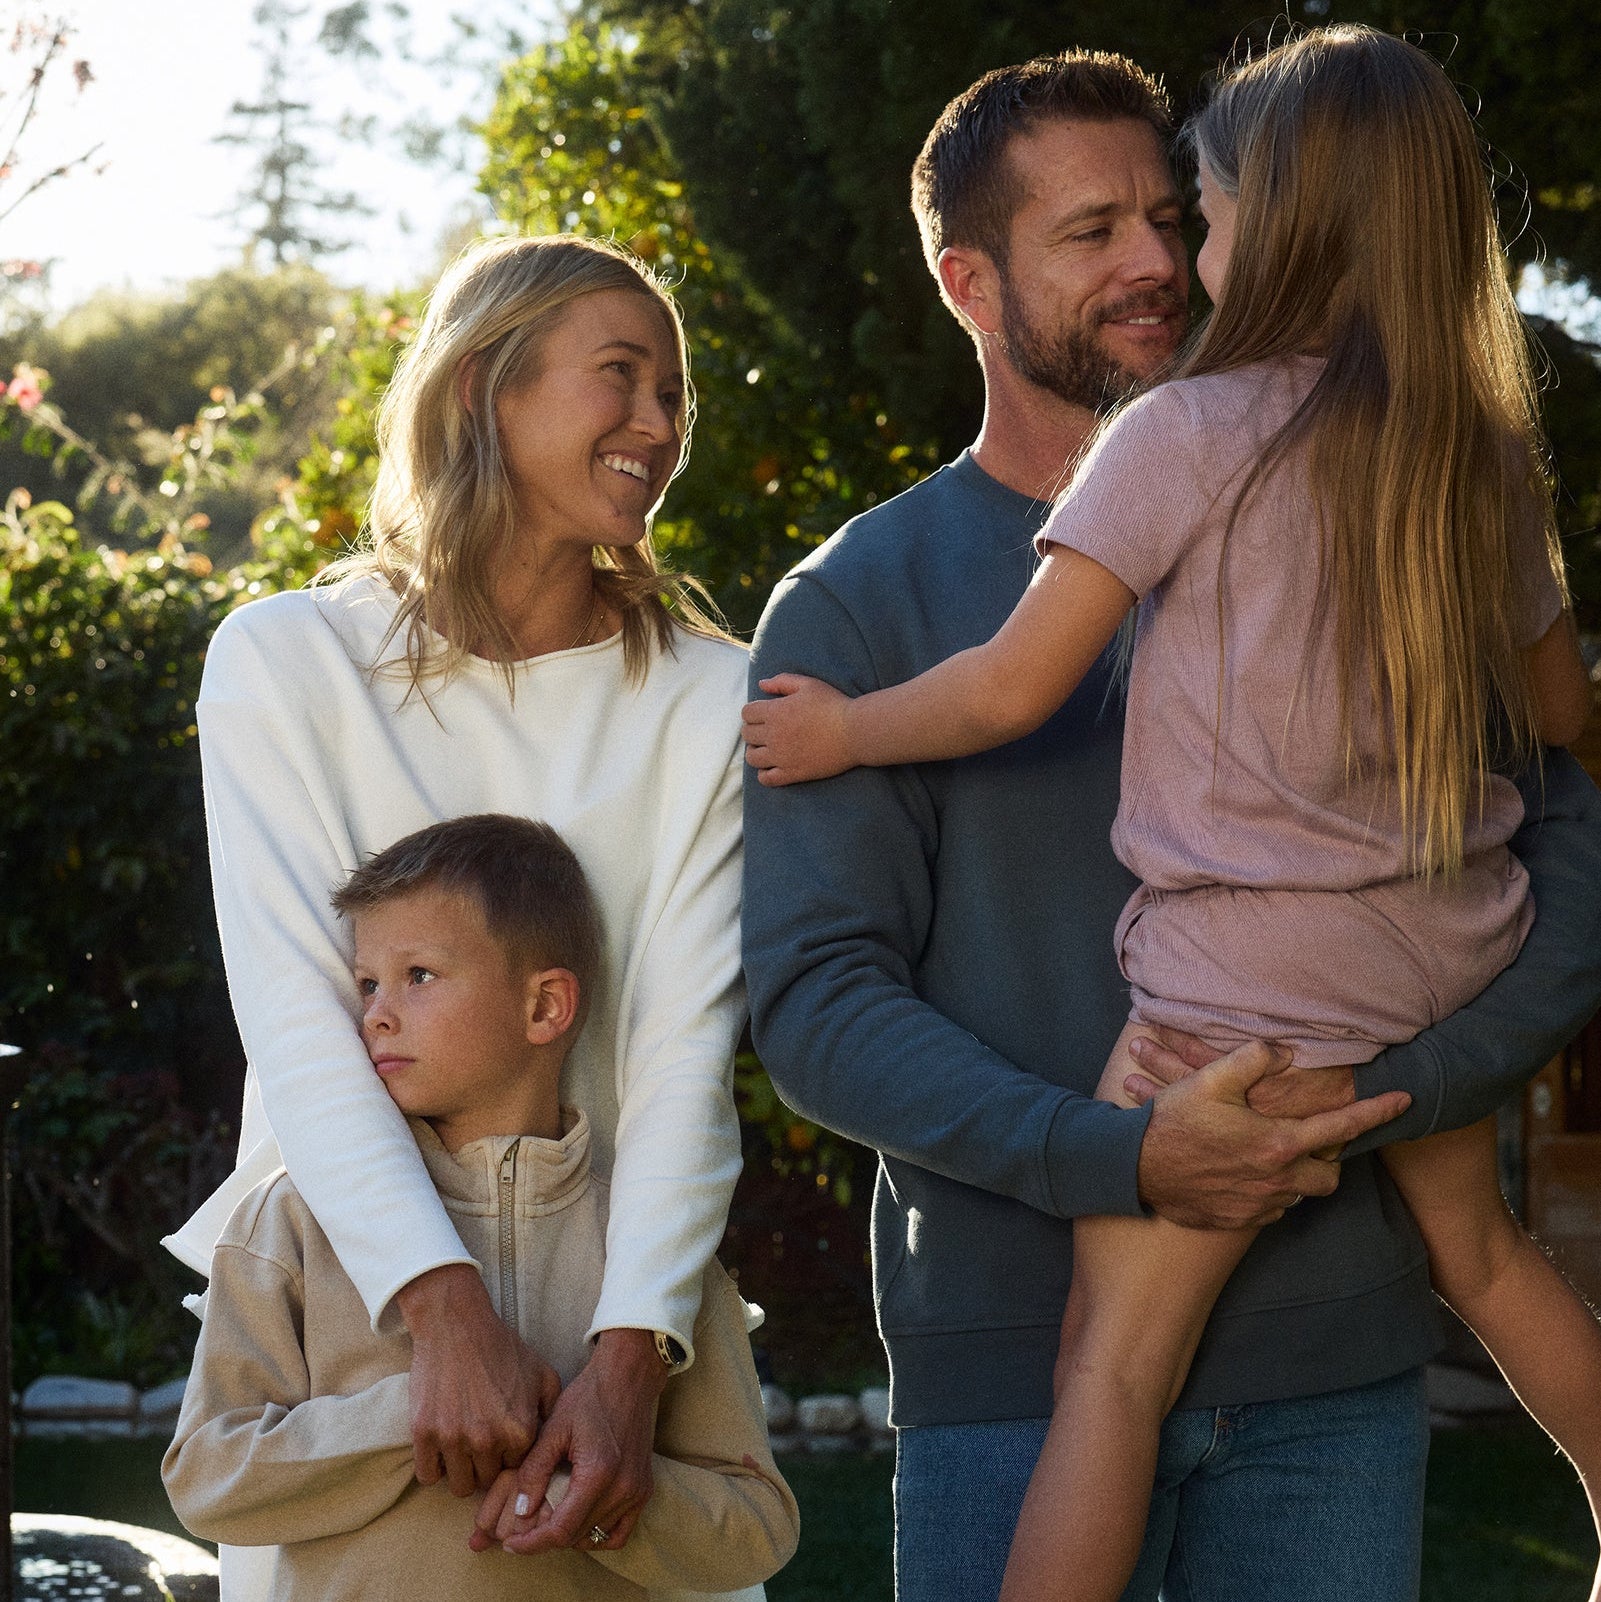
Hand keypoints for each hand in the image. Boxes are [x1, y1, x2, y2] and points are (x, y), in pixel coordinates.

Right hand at [396, 1263, 560, 1497]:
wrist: (456, 1325)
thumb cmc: (500, 1347)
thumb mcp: (542, 1373)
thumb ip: (551, 1410)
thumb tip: (550, 1440)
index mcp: (520, 1430)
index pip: (517, 1471)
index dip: (511, 1460)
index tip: (504, 1449)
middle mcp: (487, 1440)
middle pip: (487, 1483)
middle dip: (486, 1469)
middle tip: (482, 1449)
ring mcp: (453, 1439)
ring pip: (459, 1487)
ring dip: (461, 1472)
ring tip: (463, 1451)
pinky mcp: (423, 1434)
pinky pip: (428, 1476)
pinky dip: (435, 1467)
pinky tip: (442, 1449)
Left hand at [487, 1327, 666, 1555]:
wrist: (628, 1378)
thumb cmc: (589, 1397)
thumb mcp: (554, 1428)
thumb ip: (535, 1471)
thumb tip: (521, 1512)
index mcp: (598, 1473)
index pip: (561, 1530)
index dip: (532, 1544)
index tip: (510, 1543)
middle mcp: (622, 1489)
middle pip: (576, 1536)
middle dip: (545, 1539)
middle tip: (522, 1531)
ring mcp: (637, 1491)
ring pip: (595, 1537)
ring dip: (569, 1536)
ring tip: (546, 1523)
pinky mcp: (644, 1490)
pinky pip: (620, 1532)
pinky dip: (598, 1535)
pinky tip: (579, 1522)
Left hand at [742, 674, 854, 785]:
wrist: (855, 731)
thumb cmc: (833, 704)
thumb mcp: (808, 685)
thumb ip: (782, 682)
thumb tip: (761, 684)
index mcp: (775, 712)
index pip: (746, 714)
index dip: (753, 712)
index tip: (764, 714)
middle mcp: (773, 735)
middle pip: (747, 735)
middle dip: (753, 730)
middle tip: (767, 730)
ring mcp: (781, 756)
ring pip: (752, 757)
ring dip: (756, 751)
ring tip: (769, 748)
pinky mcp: (792, 773)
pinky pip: (766, 779)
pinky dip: (764, 773)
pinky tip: (774, 765)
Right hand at [1136, 1040, 1409, 1229]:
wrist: (1134, 1168)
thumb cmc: (1172, 1121)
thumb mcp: (1211, 1079)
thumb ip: (1254, 1059)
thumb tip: (1285, 1051)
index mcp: (1277, 1143)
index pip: (1342, 1127)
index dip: (1377, 1112)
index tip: (1404, 1100)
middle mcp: (1276, 1179)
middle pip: (1330, 1176)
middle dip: (1331, 1158)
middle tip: (1313, 1138)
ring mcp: (1258, 1205)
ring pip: (1299, 1193)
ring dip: (1295, 1174)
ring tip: (1270, 1151)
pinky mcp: (1238, 1220)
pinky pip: (1270, 1210)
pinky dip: (1269, 1192)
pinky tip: (1244, 1173)